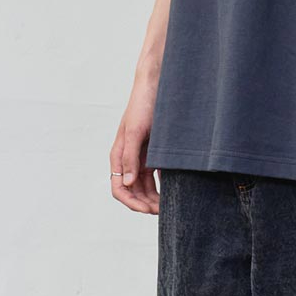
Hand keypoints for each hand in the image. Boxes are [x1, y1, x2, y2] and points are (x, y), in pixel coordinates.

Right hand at [110, 68, 160, 216]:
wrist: (157, 84)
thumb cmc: (143, 104)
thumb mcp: (135, 131)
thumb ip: (130, 157)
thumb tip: (126, 182)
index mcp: (119, 156)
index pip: (119, 188)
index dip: (131, 203)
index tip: (148, 210)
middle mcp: (128, 159)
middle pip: (133, 191)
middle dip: (146, 204)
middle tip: (164, 211)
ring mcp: (142, 157)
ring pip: (145, 187)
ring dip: (154, 198)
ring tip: (169, 205)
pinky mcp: (154, 153)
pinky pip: (157, 176)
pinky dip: (164, 186)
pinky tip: (175, 191)